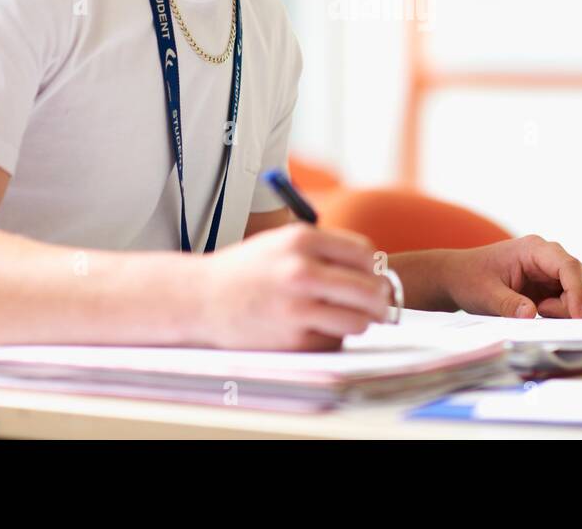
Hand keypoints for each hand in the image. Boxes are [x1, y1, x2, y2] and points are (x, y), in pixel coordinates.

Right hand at [196, 224, 392, 349]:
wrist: (201, 299)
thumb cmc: (246, 270)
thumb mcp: (282, 242)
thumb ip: (325, 249)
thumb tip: (374, 269)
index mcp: (302, 240)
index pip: (364, 254)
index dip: (373, 268)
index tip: (372, 277)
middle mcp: (302, 270)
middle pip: (370, 289)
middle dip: (379, 300)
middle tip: (379, 306)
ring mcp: (298, 307)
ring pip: (359, 320)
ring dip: (360, 322)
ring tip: (349, 319)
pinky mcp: (293, 338)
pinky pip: (335, 341)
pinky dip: (332, 338)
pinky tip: (316, 329)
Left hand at [441, 235, 581, 318]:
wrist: (458, 277)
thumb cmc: (469, 278)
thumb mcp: (485, 294)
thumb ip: (509, 304)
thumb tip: (531, 315)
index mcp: (533, 249)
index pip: (568, 266)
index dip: (577, 292)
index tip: (575, 316)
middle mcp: (548, 256)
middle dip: (573, 302)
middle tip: (544, 312)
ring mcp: (551, 270)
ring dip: (569, 306)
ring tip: (539, 310)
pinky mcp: (550, 285)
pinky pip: (571, 298)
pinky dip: (564, 310)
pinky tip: (540, 311)